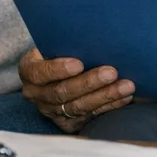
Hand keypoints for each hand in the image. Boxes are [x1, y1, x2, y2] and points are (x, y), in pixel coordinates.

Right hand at [19, 48, 134, 132]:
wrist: (59, 69)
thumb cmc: (61, 49)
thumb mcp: (56, 42)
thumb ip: (67, 41)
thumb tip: (92, 33)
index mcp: (29, 71)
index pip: (41, 73)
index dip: (59, 69)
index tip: (79, 63)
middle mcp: (36, 95)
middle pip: (62, 92)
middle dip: (89, 83)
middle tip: (112, 72)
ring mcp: (51, 111)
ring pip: (78, 107)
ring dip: (105, 96)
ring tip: (126, 86)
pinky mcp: (67, 123)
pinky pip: (89, 117)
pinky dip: (109, 107)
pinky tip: (124, 97)